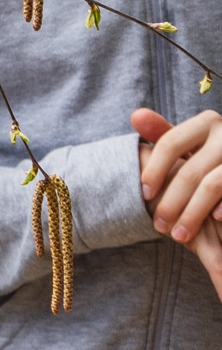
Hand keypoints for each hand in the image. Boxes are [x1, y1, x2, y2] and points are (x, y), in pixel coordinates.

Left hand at [135, 109, 221, 242]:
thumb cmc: (212, 159)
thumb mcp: (192, 143)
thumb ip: (164, 131)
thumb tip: (136, 116)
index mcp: (208, 122)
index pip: (171, 143)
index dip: (155, 169)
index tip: (144, 194)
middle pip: (190, 171)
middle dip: (171, 202)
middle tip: (159, 225)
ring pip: (212, 185)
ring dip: (193, 213)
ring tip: (179, 234)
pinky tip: (215, 219)